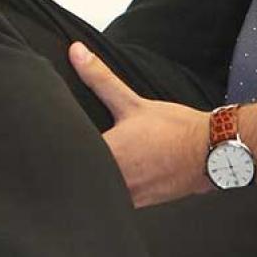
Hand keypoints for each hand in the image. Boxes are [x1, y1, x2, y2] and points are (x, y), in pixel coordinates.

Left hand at [68, 42, 212, 207]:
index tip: (44, 145)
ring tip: (84, 166)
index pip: (68, 157)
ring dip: (92, 178)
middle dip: (71, 165)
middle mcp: (117, 181)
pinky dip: (110, 189)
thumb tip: (76, 53)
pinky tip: (112, 177)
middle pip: (81, 177)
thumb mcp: (132, 102)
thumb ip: (99, 78)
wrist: (212, 151)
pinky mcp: (142, 203)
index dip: (53, 151)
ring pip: (99, 192)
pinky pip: (117, 200)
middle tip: (58, 155)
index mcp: (109, 156)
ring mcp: (129, 197)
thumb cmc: (175, 129)